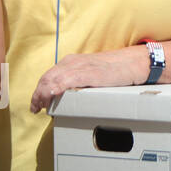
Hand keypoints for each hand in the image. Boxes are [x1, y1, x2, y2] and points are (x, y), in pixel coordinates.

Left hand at [30, 47, 146, 111]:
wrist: (135, 62)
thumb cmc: (116, 70)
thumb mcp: (92, 72)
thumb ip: (79, 80)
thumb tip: (67, 96)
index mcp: (72, 61)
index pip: (48, 76)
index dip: (39, 90)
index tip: (36, 103)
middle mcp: (73, 62)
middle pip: (47, 78)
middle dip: (38, 94)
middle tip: (36, 108)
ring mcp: (81, 67)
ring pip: (53, 80)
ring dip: (43, 94)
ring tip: (41, 107)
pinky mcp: (89, 73)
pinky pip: (67, 80)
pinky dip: (56, 88)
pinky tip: (52, 96)